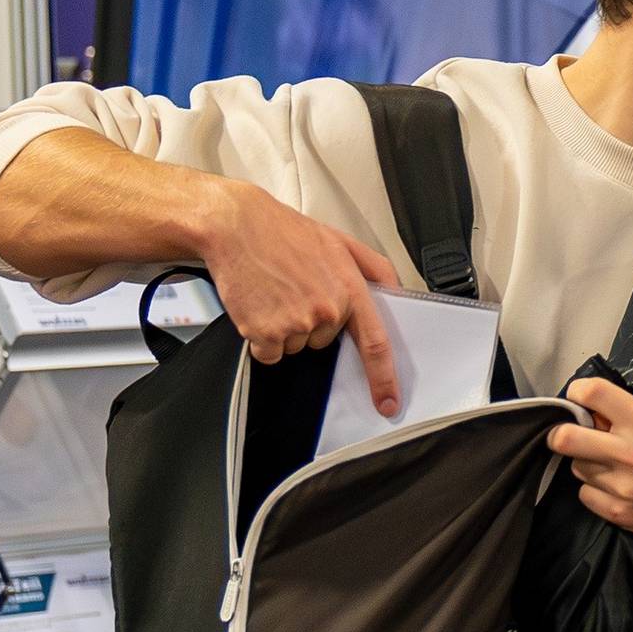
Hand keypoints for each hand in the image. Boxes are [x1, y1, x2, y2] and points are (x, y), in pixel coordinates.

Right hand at [192, 179, 400, 414]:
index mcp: (350, 288)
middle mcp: (327, 309)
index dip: (384, 379)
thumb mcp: (343, 243)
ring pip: (297, 347)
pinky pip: (270, 353)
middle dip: (313, 323)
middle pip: (325, 341)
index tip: (388, 404)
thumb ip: (376, 270)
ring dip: (286, 328)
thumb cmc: (286, 233)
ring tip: (276, 293)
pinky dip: (262, 337)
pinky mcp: (266, 332)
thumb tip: (395, 295)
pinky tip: (260, 306)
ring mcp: (296, 323)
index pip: (376, 343)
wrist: (238, 227)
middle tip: (297, 290)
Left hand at [550, 377, 632, 539]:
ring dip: (586, 464)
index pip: (592, 392)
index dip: (578, 393)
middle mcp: (632, 452)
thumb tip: (582, 404)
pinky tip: (614, 487)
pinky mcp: (617, 511)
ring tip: (610, 465)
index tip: (579, 400)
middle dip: (561, 435)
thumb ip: (620, 411)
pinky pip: (584, 494)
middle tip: (569, 437)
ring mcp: (623, 486)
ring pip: (576, 466)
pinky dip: (594, 490)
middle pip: (565, 438)